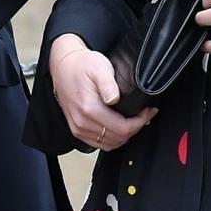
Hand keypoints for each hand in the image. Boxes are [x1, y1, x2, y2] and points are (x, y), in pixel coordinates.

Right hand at [49, 33, 156, 151]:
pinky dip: (112, 138)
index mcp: (89, 109)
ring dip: (125, 135)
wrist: (63, 67)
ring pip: (110, 144)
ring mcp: (79, 128)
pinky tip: (119, 126)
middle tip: (144, 114)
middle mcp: (82, 122)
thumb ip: (108, 84)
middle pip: (118, 139)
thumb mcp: (99, 67)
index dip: (139, 122)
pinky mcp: (77, 130)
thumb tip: (114, 99)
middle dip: (135, 128)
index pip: (122, 129)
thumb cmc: (81, 66)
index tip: (147, 111)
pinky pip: (99, 144)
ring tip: (134, 120)